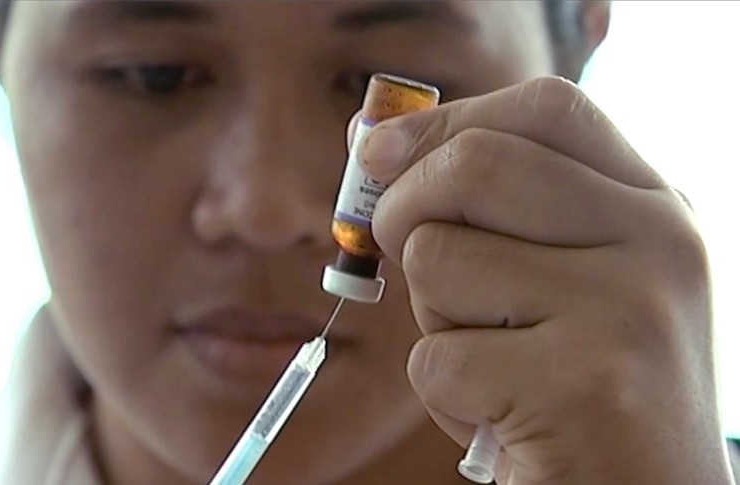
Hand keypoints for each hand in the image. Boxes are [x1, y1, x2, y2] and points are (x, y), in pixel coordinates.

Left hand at [358, 77, 732, 484]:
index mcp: (652, 208)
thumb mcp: (560, 278)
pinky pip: (435, 357)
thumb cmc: (579, 386)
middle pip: (474, 165)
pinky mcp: (582, 386)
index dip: (444, 120)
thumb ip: (489, 206)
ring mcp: (626, 309)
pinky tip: (505, 417)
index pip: (544, 109)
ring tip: (498, 363)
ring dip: (436, 320)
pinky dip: (446, 395)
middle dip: (405, 213)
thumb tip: (369, 136)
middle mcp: (656, 242)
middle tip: (410, 265)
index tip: (376, 151)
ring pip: (437, 259)